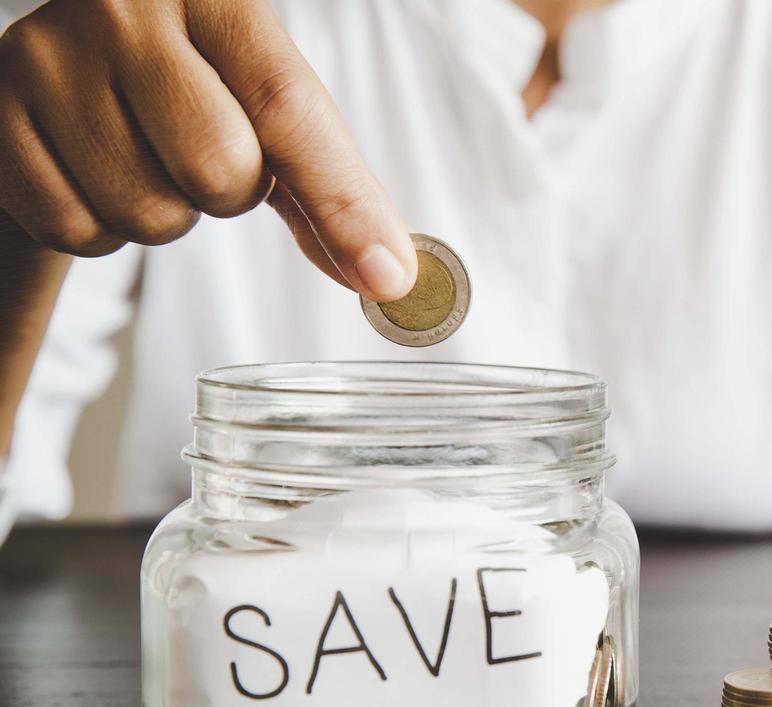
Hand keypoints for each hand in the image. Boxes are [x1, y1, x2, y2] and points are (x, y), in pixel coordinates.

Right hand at [0, 0, 413, 298]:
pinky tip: (93, 171)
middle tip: (204, 158)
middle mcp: (122, 9)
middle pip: (220, 171)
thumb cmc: (193, 83)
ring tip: (144, 157)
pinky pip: (79, 230)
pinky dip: (99, 226)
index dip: (344, 202)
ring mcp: (45, 59)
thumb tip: (388, 276)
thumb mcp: (266, 106)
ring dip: (164, 215)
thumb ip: (330, 188)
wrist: (69, 59)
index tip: (387, 277)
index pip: (289, 109)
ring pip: (148, 215)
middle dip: (229, 194)